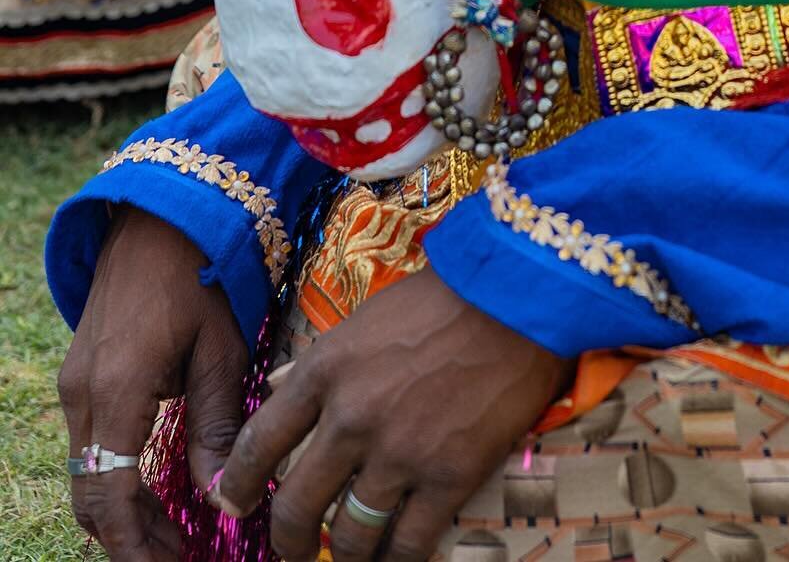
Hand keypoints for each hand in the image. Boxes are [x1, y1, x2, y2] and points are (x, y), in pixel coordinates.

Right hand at [58, 207, 250, 560]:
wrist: (162, 213)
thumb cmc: (204, 273)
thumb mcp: (223, 350)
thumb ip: (218, 426)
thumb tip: (220, 500)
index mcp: (118, 391)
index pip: (108, 498)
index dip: (136, 546)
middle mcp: (83, 394)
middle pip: (91, 496)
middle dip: (131, 538)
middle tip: (181, 558)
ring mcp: (75, 383)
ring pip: (87, 473)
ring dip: (124, 510)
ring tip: (176, 533)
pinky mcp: (82, 373)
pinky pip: (91, 443)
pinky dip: (117, 476)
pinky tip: (158, 485)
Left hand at [218, 267, 571, 561]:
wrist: (514, 294)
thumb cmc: (441, 299)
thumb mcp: (364, 320)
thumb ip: (324, 366)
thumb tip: (286, 395)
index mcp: (324, 372)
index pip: (259, 444)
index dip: (238, 486)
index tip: (233, 506)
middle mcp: (351, 418)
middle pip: (296, 506)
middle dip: (287, 542)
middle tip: (290, 553)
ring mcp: (399, 452)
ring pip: (349, 535)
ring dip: (345, 556)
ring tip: (350, 559)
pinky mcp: (448, 475)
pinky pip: (408, 544)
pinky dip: (396, 561)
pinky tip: (395, 560)